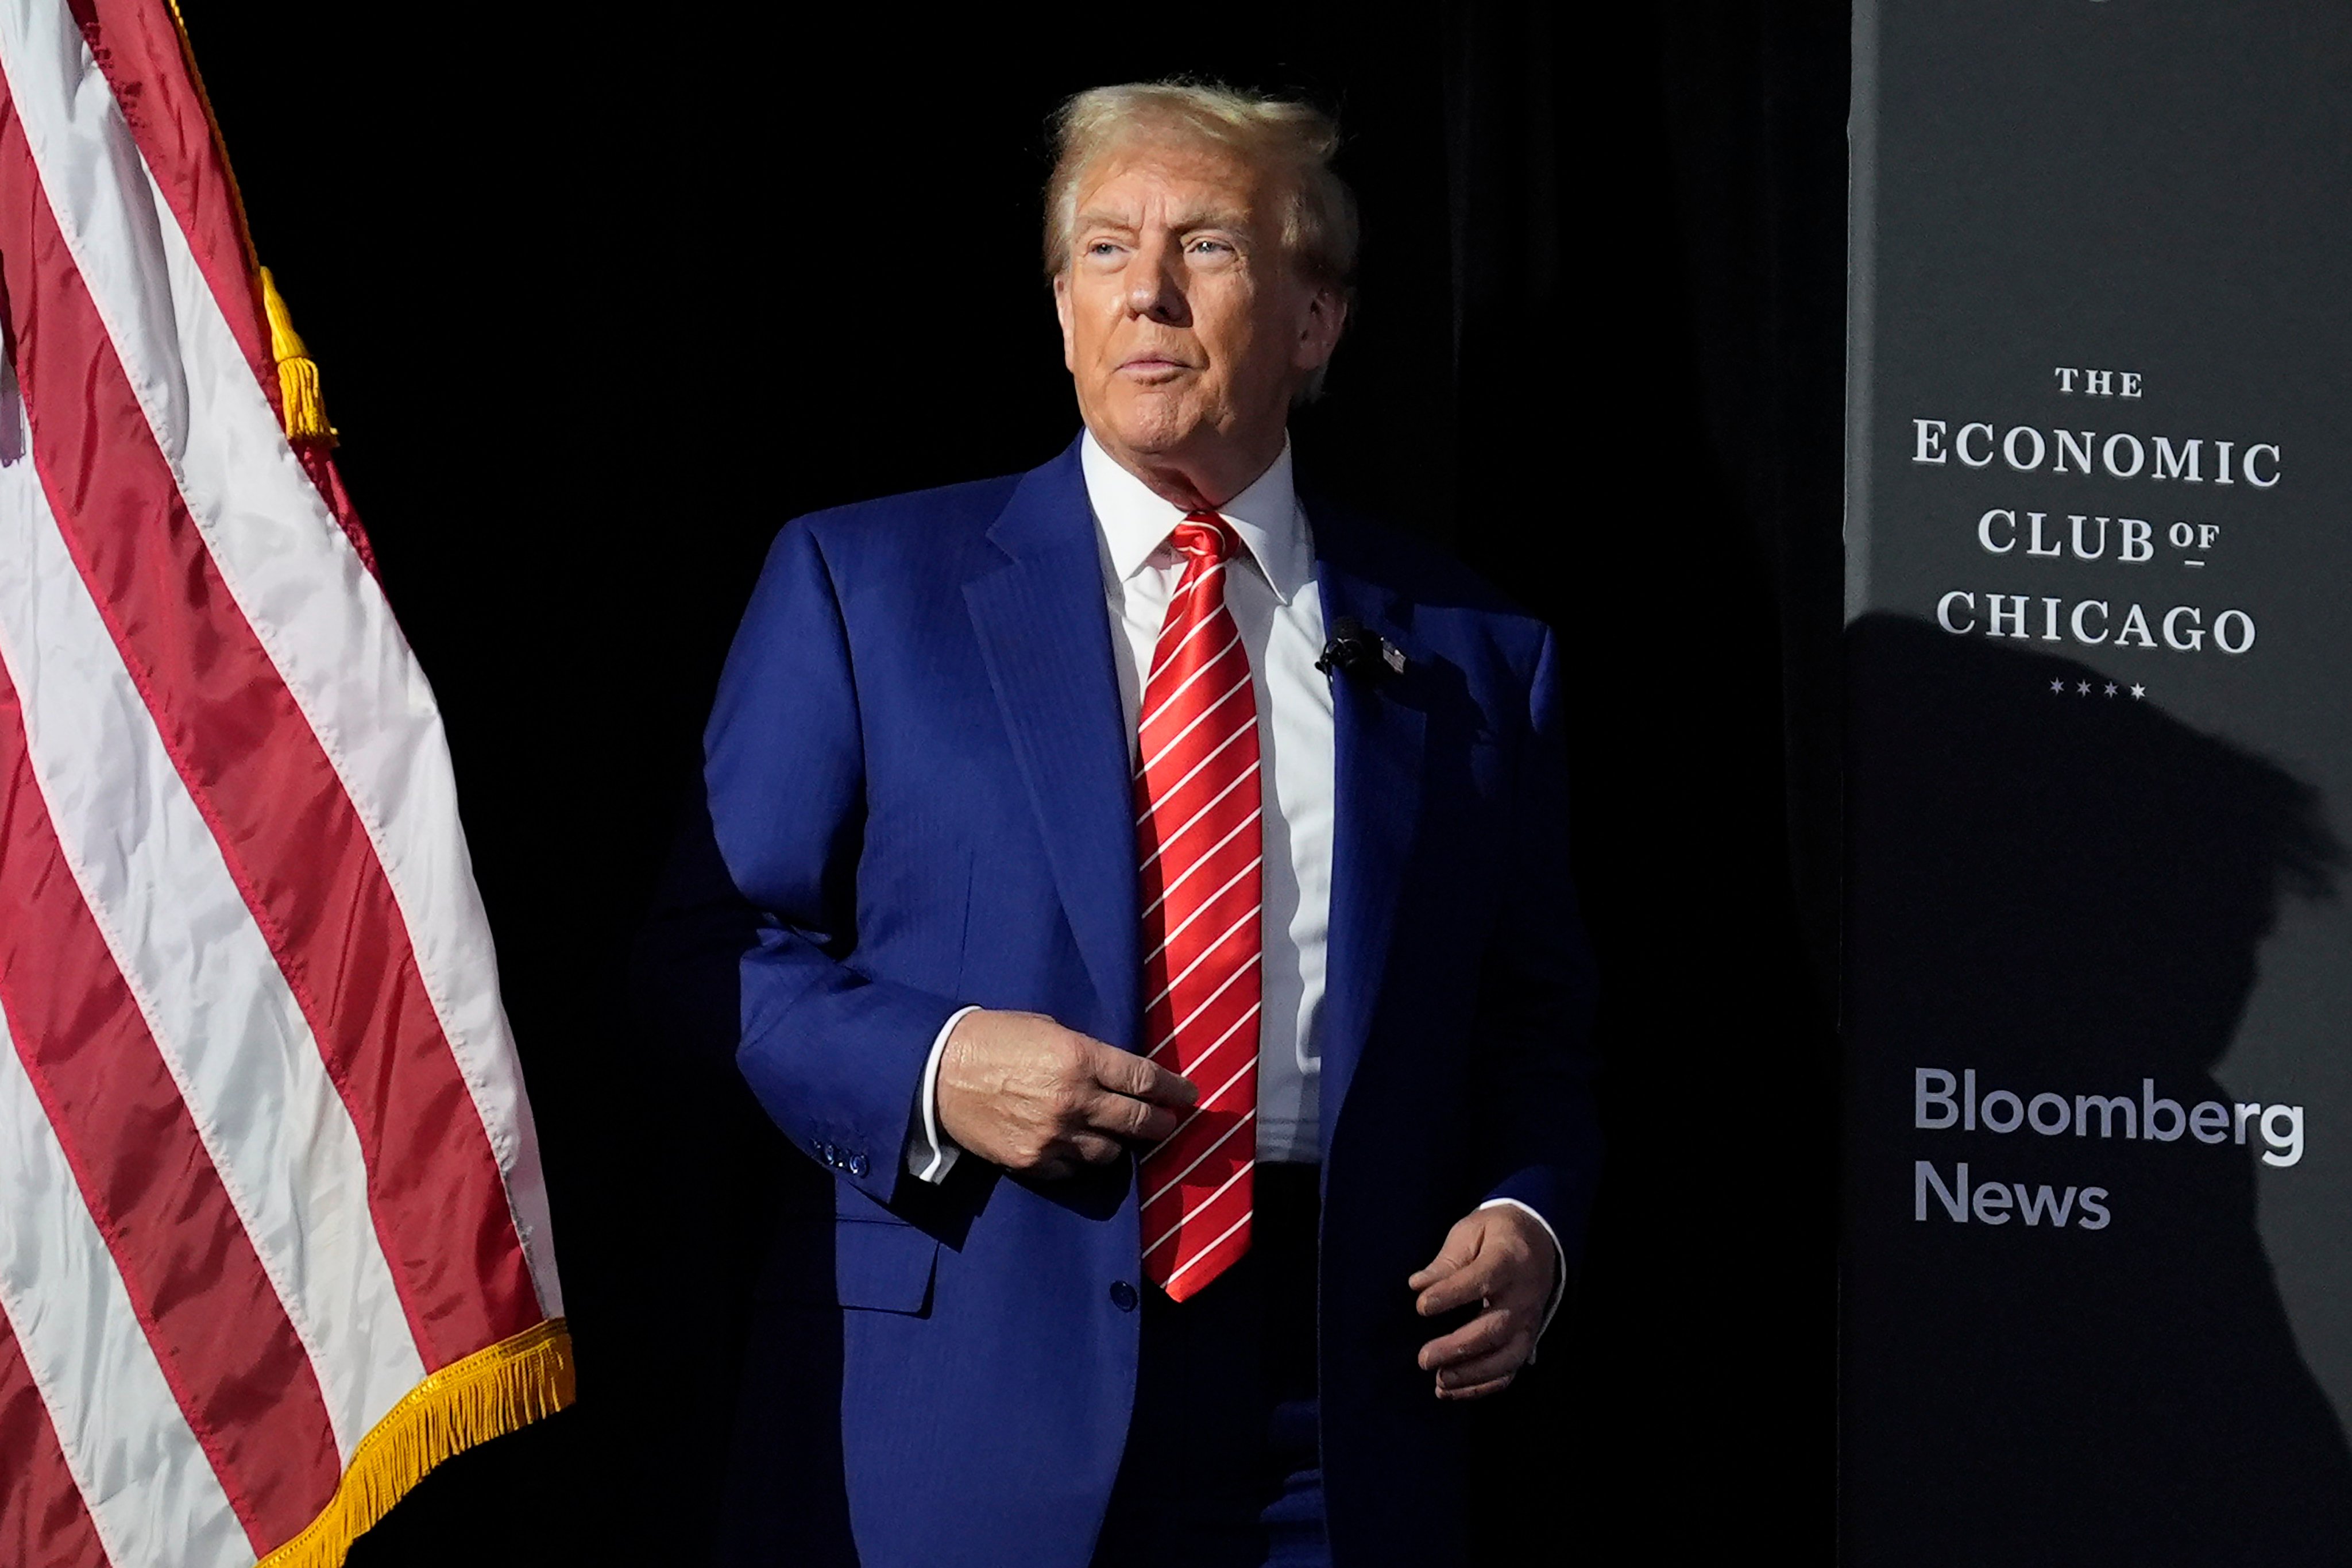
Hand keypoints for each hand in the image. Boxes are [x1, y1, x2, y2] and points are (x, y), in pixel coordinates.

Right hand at [935, 1009, 1196, 1179]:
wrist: (938, 1072)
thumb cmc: (995, 1039)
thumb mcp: (1049, 1030)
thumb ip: (1089, 1054)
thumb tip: (1122, 1075)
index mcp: (1080, 1058)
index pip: (1145, 1080)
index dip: (1174, 1089)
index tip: (1188, 1095)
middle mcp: (1074, 1100)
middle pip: (1139, 1121)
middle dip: (1162, 1124)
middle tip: (1170, 1123)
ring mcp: (1054, 1136)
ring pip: (1111, 1153)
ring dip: (1120, 1144)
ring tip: (1119, 1136)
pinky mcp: (1033, 1161)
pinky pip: (1074, 1168)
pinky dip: (1081, 1159)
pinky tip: (1079, 1147)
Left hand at [1409, 1204, 1557, 1401]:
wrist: (1539, 1242)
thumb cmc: (1496, 1234)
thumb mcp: (1471, 1231)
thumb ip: (1447, 1260)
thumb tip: (1417, 1286)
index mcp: (1510, 1259)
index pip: (1483, 1278)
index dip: (1452, 1295)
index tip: (1421, 1306)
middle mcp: (1524, 1295)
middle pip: (1496, 1327)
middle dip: (1459, 1347)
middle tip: (1424, 1358)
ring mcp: (1529, 1321)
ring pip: (1507, 1356)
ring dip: (1472, 1374)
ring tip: (1438, 1382)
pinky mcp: (1527, 1339)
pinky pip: (1510, 1370)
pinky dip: (1483, 1386)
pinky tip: (1452, 1390)